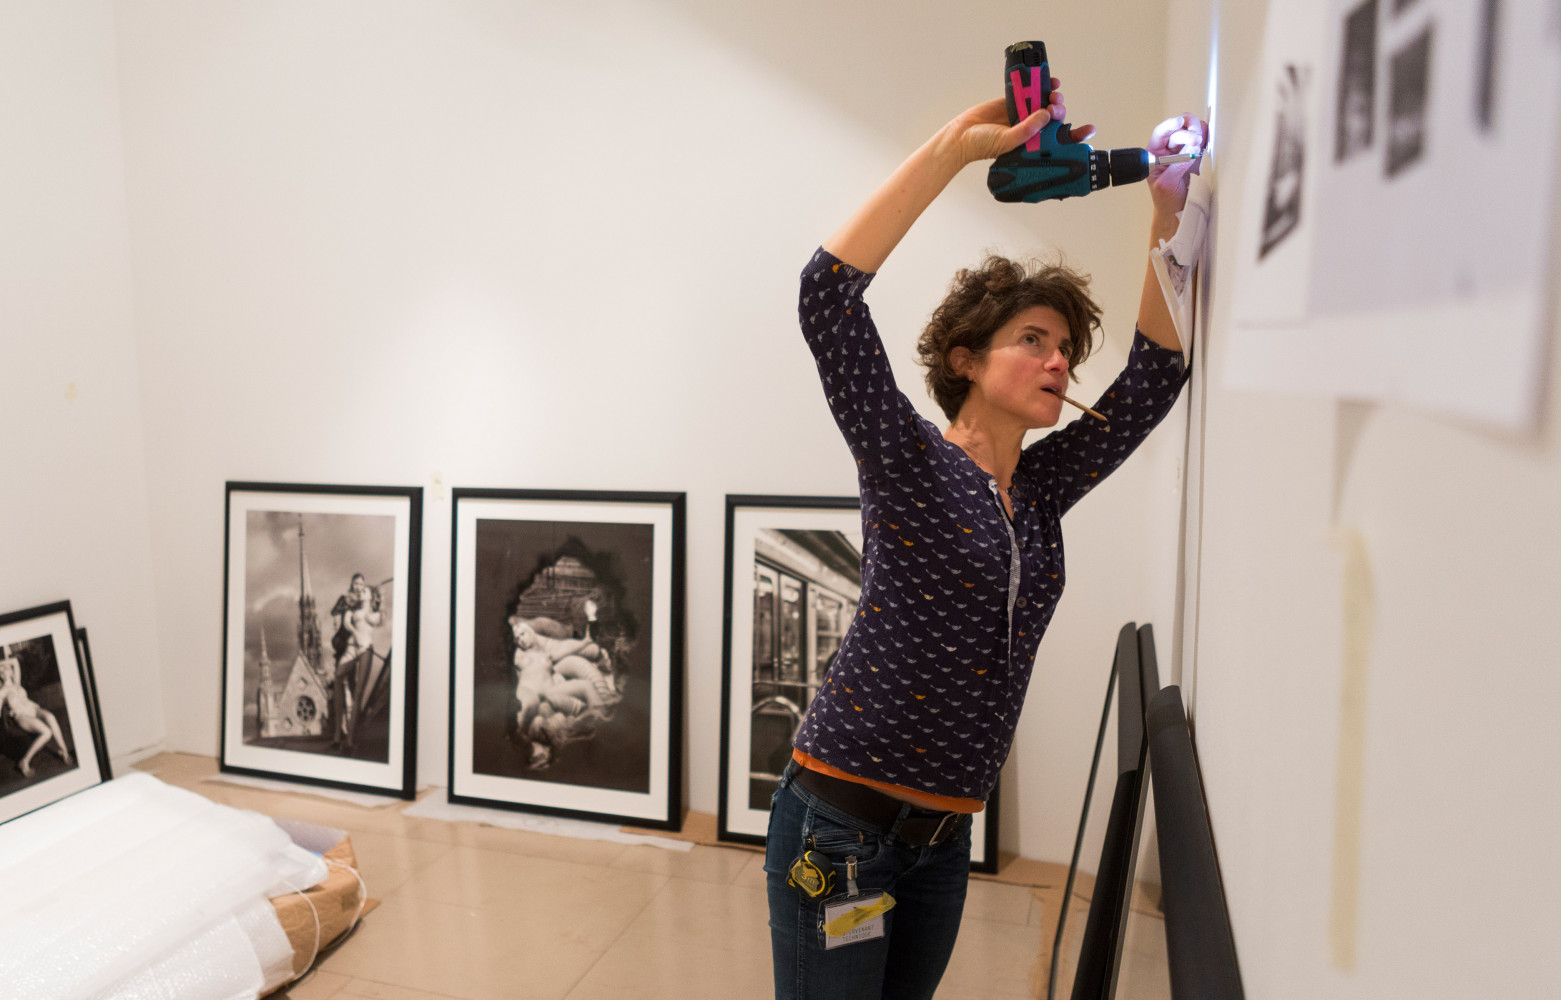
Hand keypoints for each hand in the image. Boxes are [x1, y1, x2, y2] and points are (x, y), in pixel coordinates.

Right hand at [943, 78, 1096, 165]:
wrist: (961, 135)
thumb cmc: (982, 146)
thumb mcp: (1007, 141)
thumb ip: (1027, 129)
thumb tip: (1046, 114)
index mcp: (1033, 145)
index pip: (1059, 141)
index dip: (1075, 135)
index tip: (1088, 130)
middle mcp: (1030, 130)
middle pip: (1054, 119)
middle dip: (1060, 111)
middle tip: (1054, 108)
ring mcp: (1022, 115)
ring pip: (1045, 104)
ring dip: (1054, 97)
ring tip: (1053, 94)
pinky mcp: (1013, 101)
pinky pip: (1032, 92)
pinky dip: (1043, 85)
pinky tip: (1051, 82)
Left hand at [1146, 114, 1208, 220]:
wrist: (1178, 212)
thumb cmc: (1166, 200)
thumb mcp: (1166, 185)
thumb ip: (1176, 167)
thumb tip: (1189, 151)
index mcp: (1155, 154)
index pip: (1161, 133)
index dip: (1170, 125)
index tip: (1179, 123)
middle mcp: (1169, 150)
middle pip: (1178, 130)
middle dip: (1187, 132)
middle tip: (1195, 141)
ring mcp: (1183, 151)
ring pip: (1192, 131)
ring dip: (1197, 132)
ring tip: (1199, 143)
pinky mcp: (1196, 155)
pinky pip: (1202, 140)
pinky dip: (1206, 137)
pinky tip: (1205, 142)